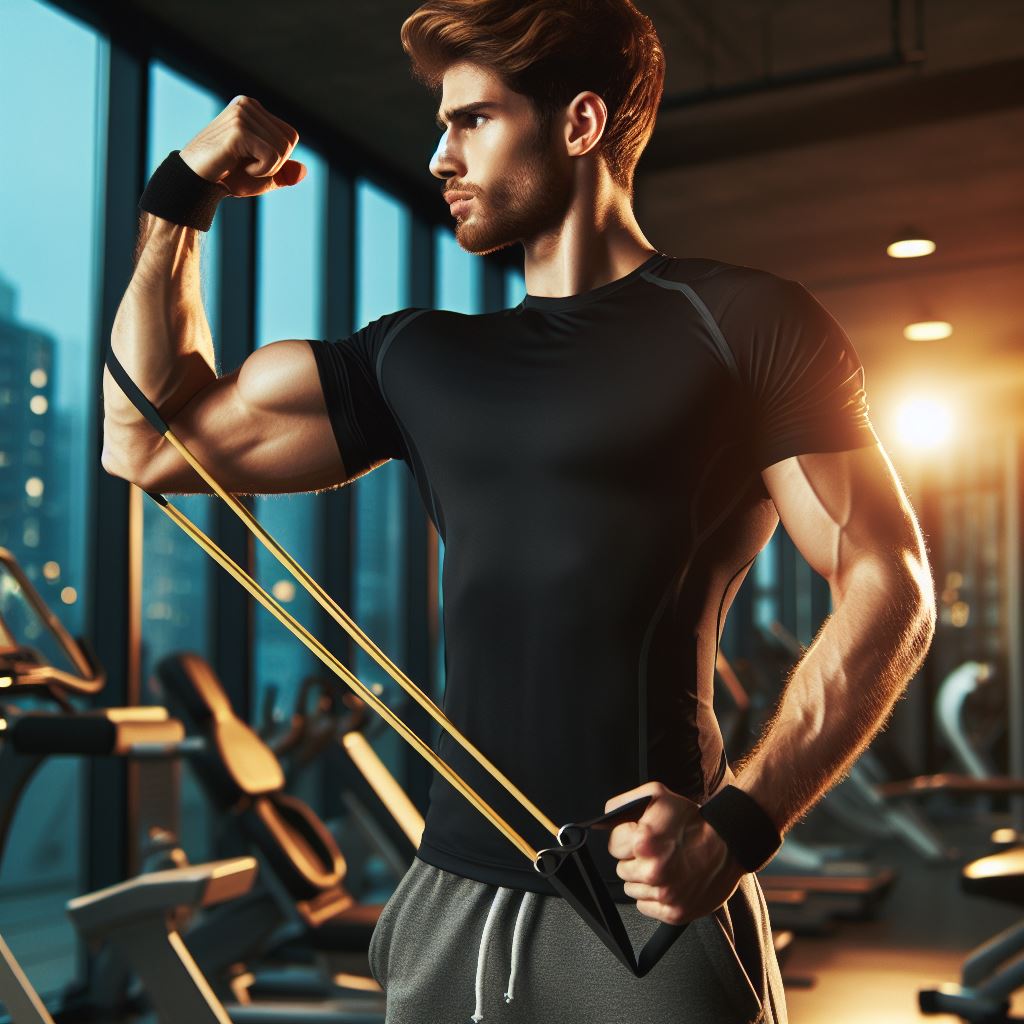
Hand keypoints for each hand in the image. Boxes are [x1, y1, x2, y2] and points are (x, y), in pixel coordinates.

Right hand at [179, 95, 306, 196]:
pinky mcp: (238, 129)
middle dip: (275, 164)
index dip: (280, 158)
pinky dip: (260, 170)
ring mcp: (242, 114)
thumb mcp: (262, 176)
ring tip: (240, 164)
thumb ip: (283, 172)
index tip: (254, 161)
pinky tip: (236, 165)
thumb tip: (304, 171)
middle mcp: (248, 104)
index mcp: (253, 108)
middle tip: (247, 165)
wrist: (197, 182)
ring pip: (282, 150)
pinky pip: (272, 157)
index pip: (290, 136)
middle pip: (289, 142)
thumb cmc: (227, 177)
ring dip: (266, 168)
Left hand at [605, 780, 745, 925]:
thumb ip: (622, 804)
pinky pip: (645, 906)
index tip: (641, 837)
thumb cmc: (693, 820)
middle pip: (621, 869)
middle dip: (635, 860)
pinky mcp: (674, 912)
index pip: (613, 847)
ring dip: (644, 879)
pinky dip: (654, 896)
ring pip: (632, 889)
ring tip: (666, 865)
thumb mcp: (656, 795)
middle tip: (657, 851)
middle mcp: (652, 870)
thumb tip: (603, 818)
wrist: (729, 843)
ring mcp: (664, 894)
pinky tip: (670, 881)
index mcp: (644, 842)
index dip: (626, 839)